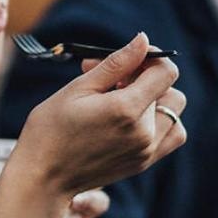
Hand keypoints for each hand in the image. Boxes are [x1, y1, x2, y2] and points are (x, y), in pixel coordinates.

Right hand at [6, 33, 187, 207]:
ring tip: (124, 100)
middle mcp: (144, 133)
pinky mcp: (143, 163)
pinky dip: (160, 122)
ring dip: (157, 100)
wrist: (42, 178)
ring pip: (174, 112)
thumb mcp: (79, 88)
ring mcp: (146, 151)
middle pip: (169, 90)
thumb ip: (117, 63)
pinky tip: (131, 119)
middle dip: (145, 77)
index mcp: (127, 110)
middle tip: (111, 80)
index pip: (166, 72)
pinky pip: (170, 136)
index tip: (130, 58)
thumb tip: (143, 40)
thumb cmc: (51, 129)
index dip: (151, 57)